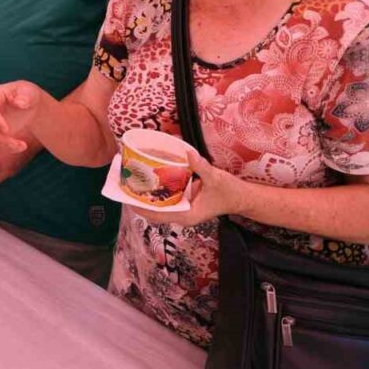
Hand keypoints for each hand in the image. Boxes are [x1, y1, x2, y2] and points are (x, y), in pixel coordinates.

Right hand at [0, 79, 51, 146]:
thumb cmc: (27, 94)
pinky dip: (8, 147)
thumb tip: (19, 102)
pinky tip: (20, 148)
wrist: (30, 104)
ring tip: (23, 146)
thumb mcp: (29, 92)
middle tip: (20, 144)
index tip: (5, 130)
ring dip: (7, 144)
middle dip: (2, 138)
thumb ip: (25, 96)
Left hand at [128, 150, 244, 227]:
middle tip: (125, 183)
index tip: (127, 197)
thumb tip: (187, 152)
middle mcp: (182, 214)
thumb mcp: (216, 178)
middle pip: (154, 211)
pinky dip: (157, 190)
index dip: (141, 207)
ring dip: (146, 195)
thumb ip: (201, 167)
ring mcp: (183, 208)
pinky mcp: (185, 201)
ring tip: (132, 179)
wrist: (242, 197)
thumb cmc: (230, 192)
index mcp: (187, 215)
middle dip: (139, 200)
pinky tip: (150, 177)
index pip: (157, 215)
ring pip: (159, 205)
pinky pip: (167, 198)